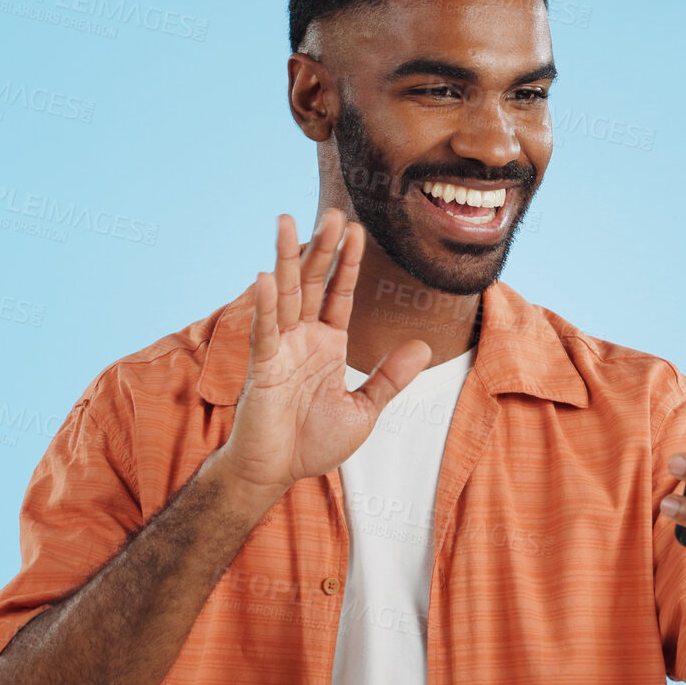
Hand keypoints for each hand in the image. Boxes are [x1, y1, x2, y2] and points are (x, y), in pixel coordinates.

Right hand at [210, 210, 431, 500]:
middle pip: (311, 283)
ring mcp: (280, 349)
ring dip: (285, 258)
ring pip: (284, 295)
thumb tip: (423, 346)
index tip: (358, 230)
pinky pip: (264, 332)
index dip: (349, 263)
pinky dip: (265, 306)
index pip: (340, 294)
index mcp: (327, 344)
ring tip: (286, 220)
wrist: (278, 472)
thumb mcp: (364, 409)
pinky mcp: (262, 368)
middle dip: (322, 248)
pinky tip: (266, 277)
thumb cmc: (313, 442)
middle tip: (333, 212)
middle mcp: (302, 338)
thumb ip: (390, 377)